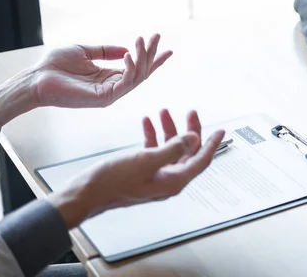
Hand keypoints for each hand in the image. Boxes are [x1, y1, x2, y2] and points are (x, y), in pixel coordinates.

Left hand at [34, 34, 172, 108]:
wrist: (36, 78)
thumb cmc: (55, 65)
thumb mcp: (85, 51)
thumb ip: (105, 51)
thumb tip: (126, 49)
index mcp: (108, 77)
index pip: (136, 68)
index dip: (152, 58)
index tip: (164, 46)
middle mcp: (112, 87)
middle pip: (141, 71)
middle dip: (151, 54)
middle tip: (156, 36)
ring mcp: (110, 94)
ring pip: (137, 77)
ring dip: (143, 58)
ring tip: (142, 41)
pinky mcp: (104, 98)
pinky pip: (125, 83)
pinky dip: (131, 68)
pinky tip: (130, 55)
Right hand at [49, 110, 224, 228]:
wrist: (85, 194)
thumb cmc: (112, 182)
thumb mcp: (146, 160)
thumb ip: (172, 148)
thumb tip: (193, 138)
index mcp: (173, 181)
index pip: (201, 160)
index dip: (212, 143)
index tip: (221, 130)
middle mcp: (167, 180)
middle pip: (187, 152)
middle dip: (189, 130)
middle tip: (191, 112)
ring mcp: (154, 176)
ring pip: (170, 149)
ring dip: (168, 130)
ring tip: (163, 111)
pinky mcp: (141, 172)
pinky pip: (153, 151)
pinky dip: (152, 136)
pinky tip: (147, 122)